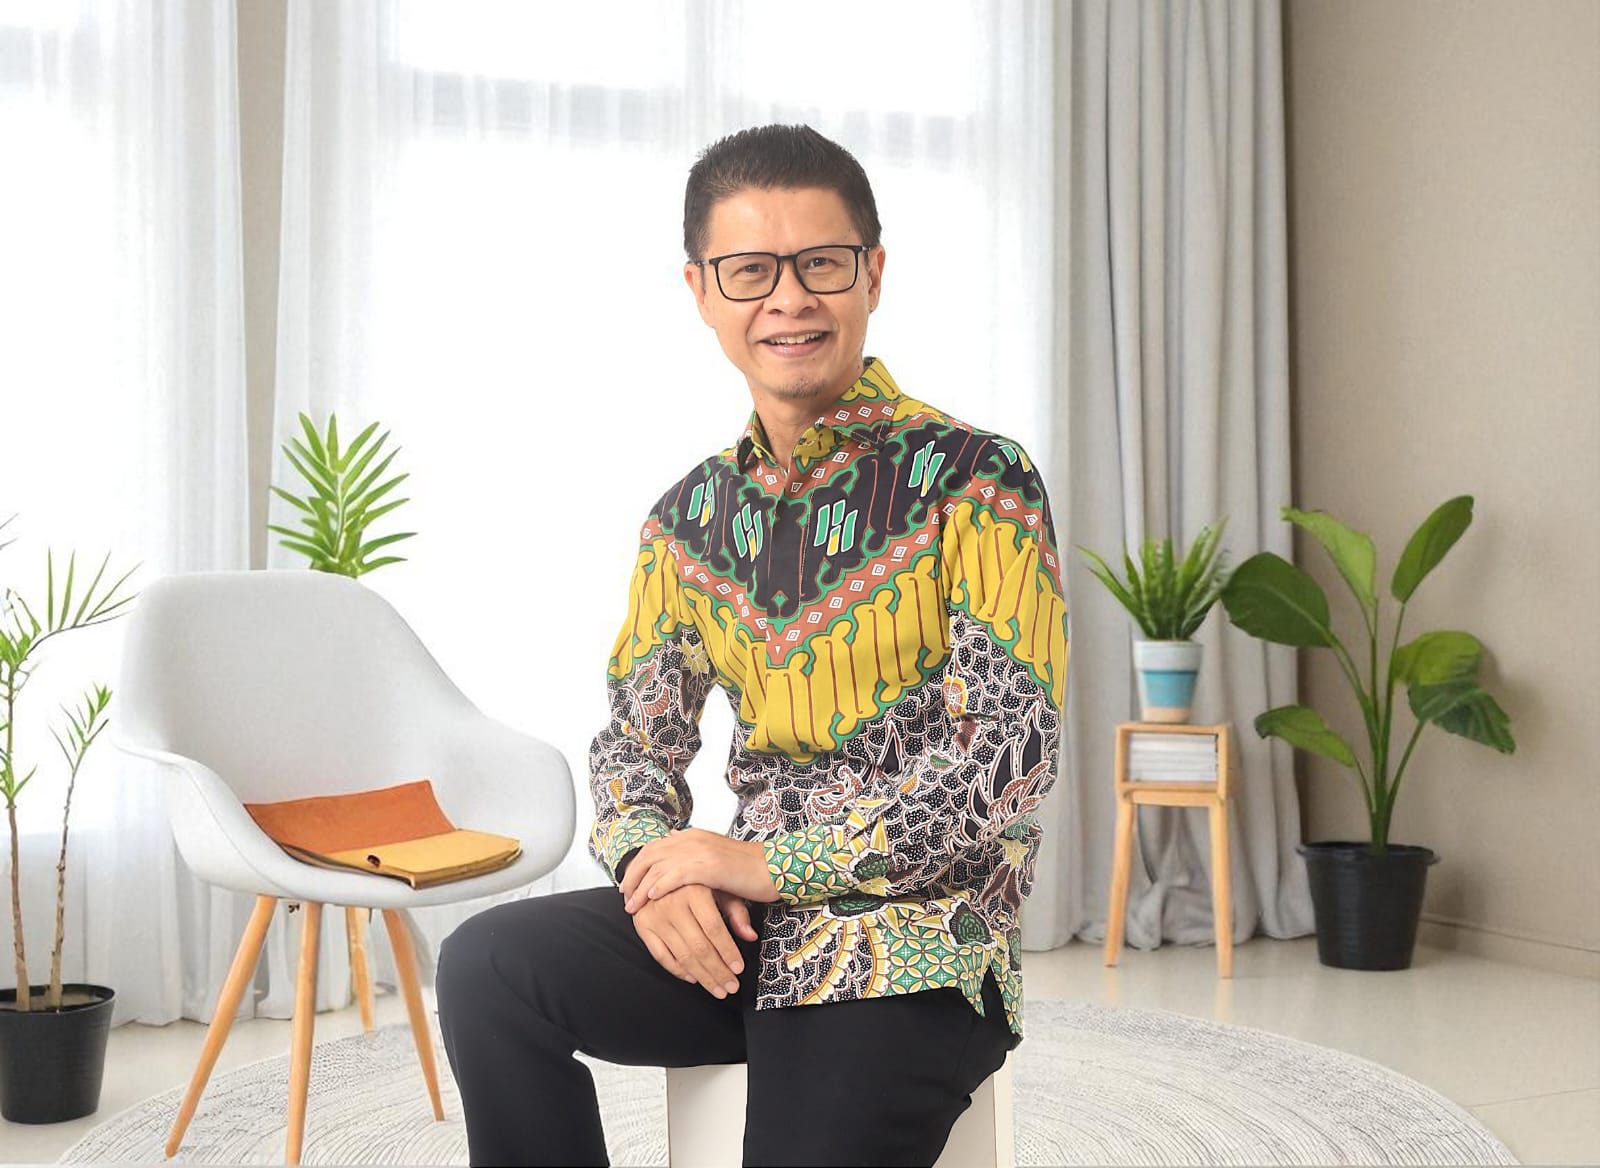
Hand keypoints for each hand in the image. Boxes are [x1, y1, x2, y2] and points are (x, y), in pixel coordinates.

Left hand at [619, 828, 779, 911]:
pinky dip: (658, 887)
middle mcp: (692, 839)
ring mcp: (699, 851)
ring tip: (632, 905)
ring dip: (640, 886)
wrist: (774, 869)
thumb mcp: (716, 859)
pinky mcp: (707, 866)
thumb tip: (675, 851)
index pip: (655, 847)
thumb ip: (695, 857)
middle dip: (633, 875)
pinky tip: (650, 899)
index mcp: (693, 835)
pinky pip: (673, 876)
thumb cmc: (748, 869)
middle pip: (650, 854)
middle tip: (624, 896)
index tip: (629, 883)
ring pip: (657, 866)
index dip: (638, 864)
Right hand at [632, 885, 758, 998]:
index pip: (714, 928)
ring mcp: (654, 915)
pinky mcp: (642, 925)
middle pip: (699, 946)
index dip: (727, 951)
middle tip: (731, 987)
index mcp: (693, 890)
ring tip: (718, 989)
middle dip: (717, 971)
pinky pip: (661, 956)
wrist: (658, 868)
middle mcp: (671, 902)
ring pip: (682, 956)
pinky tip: (694, 978)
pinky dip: (678, 971)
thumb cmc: (697, 880)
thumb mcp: (719, 887)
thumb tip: (750, 936)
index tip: (739, 969)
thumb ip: (736, 910)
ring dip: (702, 977)